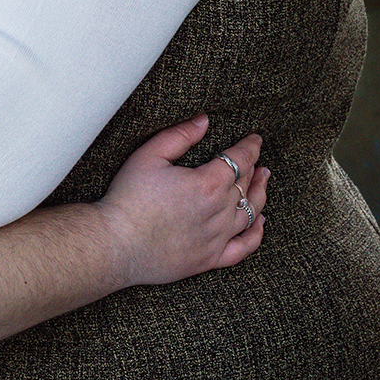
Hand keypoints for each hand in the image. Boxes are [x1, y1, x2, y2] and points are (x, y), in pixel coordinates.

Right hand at [98, 115, 266, 285]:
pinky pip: (244, 247)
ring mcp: (218, 237)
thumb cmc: (128, 198)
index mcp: (207, 183)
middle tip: (257, 160)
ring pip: (251, 213)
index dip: (250, 147)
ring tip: (262, 182)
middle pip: (246, 184)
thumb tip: (204, 121)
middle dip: (254, 168)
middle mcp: (219, 211)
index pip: (240, 159)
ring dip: (259, 195)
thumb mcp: (149, 156)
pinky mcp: (210, 258)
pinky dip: (257, 233)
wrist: (116, 243)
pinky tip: (259, 222)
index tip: (255, 140)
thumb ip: (179, 136)